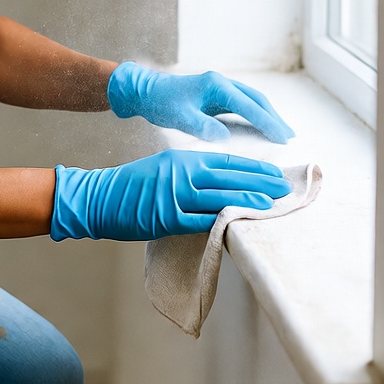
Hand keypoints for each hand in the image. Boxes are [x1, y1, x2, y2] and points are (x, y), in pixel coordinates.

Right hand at [50, 149, 291, 241]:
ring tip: (271, 204)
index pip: (225, 162)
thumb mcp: (163, 169)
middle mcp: (180, 173)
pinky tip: (241, 224)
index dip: (252, 168)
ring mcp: (173, 195)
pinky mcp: (166, 217)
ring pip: (219, 197)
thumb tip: (220, 184)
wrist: (99, 196)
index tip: (274, 172)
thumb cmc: (132, 185)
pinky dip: (222, 222)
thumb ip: (190, 174)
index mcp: (181, 159)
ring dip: (248, 201)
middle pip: (228, 178)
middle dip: (258, 183)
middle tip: (284, 188)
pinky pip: (200, 221)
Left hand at [106, 62, 294, 142]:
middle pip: (256, 100)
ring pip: (252, 101)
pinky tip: (262, 127)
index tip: (282, 138)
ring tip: (284, 134)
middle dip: (274, 118)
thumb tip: (224, 136)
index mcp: (215, 85)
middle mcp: (222, 83)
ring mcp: (220, 87)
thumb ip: (201, 126)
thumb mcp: (178, 117)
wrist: (146, 91)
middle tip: (290, 138)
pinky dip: (256, 115)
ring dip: (268, 116)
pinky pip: (243, 105)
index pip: (248, 105)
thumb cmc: (160, 102)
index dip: (267, 122)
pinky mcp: (217, 95)